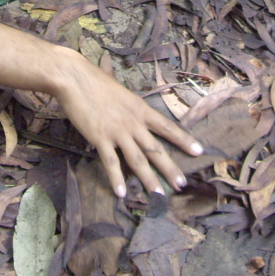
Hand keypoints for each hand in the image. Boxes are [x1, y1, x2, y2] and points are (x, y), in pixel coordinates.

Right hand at [48, 48, 202, 197]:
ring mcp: (118, 132)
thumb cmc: (95, 80)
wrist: (76, 79)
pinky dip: (117, 179)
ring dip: (149, 180)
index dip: (183, 140)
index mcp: (140, 109)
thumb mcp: (120, 90)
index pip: (167, 127)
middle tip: (182, 184)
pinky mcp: (100, 139)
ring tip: (158, 196)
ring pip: (138, 160)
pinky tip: (121, 193)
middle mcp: (134, 122)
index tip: (199, 151)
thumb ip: (127, 101)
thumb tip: (132, 104)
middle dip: (170, 168)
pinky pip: (111, 163)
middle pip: (156, 149)